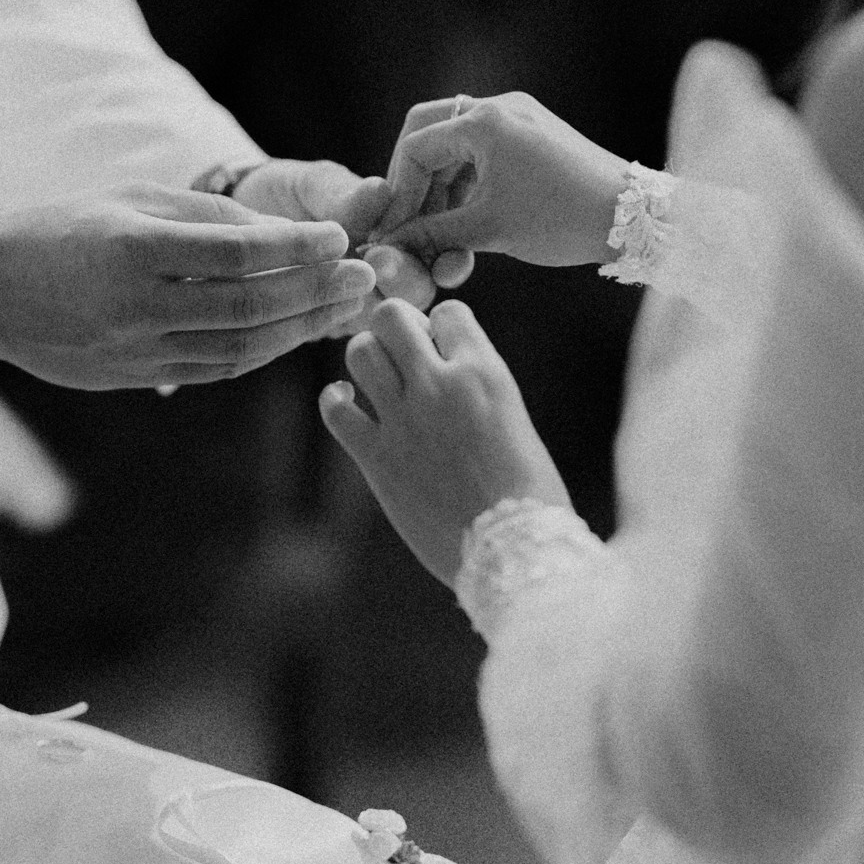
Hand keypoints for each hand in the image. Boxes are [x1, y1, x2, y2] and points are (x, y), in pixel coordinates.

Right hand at [0, 185, 375, 388]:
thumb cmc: (62, 226)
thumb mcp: (129, 197)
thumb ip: (205, 216)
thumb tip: (281, 236)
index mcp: (131, 247)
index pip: (235, 254)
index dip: (294, 248)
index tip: (338, 239)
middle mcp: (133, 305)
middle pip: (246, 308)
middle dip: (314, 294)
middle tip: (364, 278)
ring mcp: (130, 350)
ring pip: (236, 349)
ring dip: (297, 331)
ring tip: (341, 308)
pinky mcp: (129, 378)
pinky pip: (211, 369)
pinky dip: (259, 353)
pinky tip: (293, 334)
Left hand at [231, 158, 440, 311]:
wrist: (236, 211)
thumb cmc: (287, 191)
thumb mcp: (315, 184)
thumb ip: (346, 194)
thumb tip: (381, 191)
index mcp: (404, 234)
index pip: (443, 255)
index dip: (452, 262)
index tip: (445, 261)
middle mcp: (387, 275)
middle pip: (419, 292)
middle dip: (407, 278)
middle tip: (378, 258)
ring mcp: (355, 304)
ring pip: (383, 316)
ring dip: (372, 300)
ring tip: (346, 274)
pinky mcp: (321, 325)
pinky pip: (337, 332)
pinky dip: (332, 319)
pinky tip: (317, 300)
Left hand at [320, 298, 568, 584]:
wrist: (514, 552)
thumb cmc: (529, 494)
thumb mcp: (514, 418)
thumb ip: (477, 385)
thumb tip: (445, 366)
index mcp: (485, 372)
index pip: (448, 311)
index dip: (440, 325)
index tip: (442, 349)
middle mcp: (440, 385)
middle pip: (391, 316)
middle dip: (394, 327)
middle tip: (403, 355)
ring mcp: (404, 420)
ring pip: (359, 351)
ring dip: (365, 359)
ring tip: (378, 381)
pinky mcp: (377, 458)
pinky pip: (334, 409)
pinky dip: (336, 400)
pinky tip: (348, 406)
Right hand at [374, 93, 631, 268]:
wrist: (637, 218)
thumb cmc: (562, 220)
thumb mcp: (488, 230)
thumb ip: (431, 235)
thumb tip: (387, 247)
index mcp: (484, 122)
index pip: (414, 149)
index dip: (397, 193)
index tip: (392, 231)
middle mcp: (498, 107)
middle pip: (427, 129)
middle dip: (410, 176)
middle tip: (404, 217)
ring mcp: (518, 116)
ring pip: (454, 139)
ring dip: (438, 180)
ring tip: (434, 227)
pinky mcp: (533, 132)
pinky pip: (481, 147)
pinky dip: (464, 178)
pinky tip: (463, 215)